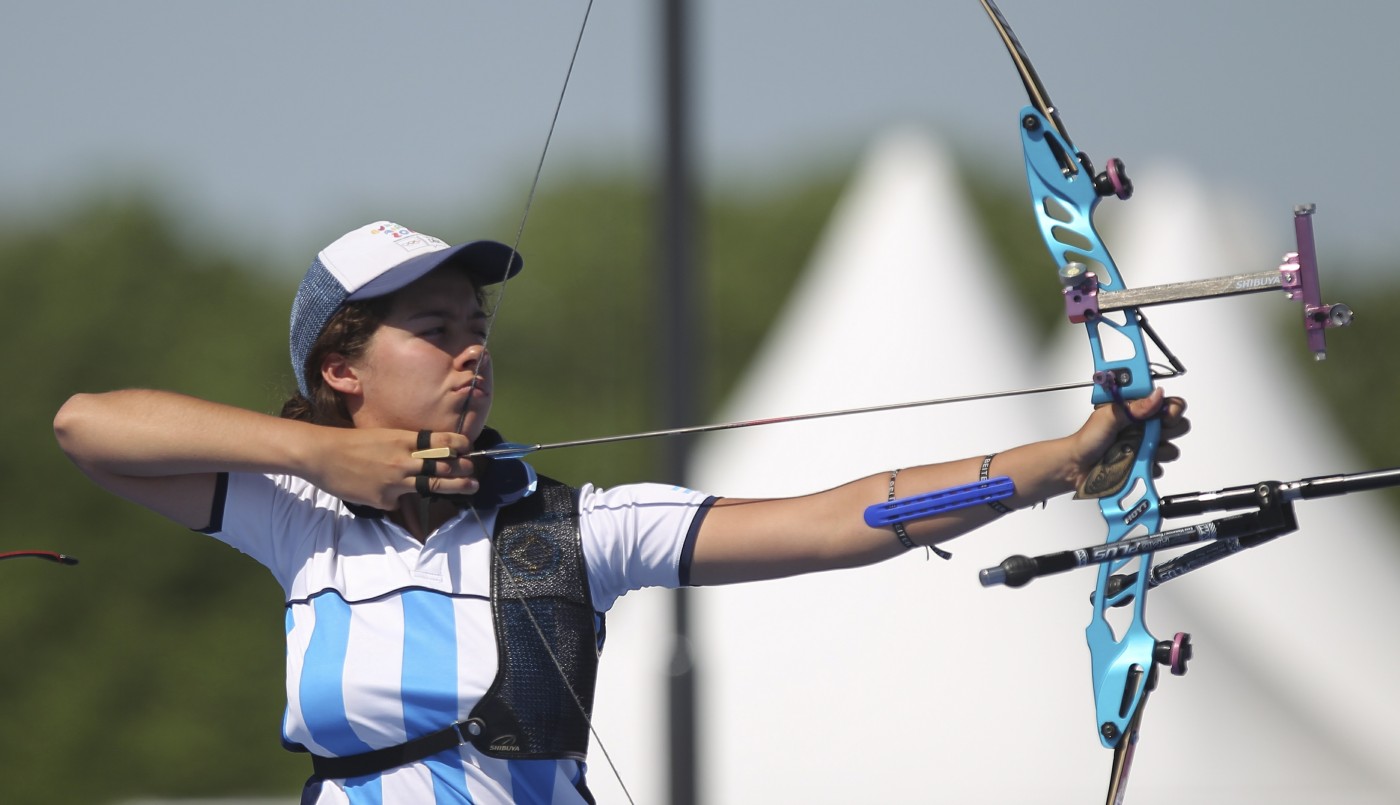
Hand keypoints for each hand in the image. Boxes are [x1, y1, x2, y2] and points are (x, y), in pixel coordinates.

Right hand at [303, 428, 478, 509]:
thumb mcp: (383, 436)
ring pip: (431, 485)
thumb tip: (427, 453)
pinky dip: (397, 499)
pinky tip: (385, 492)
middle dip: (464, 469)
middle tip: (475, 472)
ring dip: (454, 486)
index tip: (468, 447)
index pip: (441, 441)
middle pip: (443, 466)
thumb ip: (406, 445)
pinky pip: (399, 502)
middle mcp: (403, 460)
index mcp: (403, 439)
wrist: (322, 455)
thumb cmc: (351, 443)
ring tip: (471, 487)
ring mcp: (394, 482)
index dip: (459, 444)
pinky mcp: (383, 499)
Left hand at [1069, 388, 1189, 488]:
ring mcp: (1146, 447)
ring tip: (1136, 450)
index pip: (1169, 403)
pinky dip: (1149, 467)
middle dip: (1169, 431)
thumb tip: (1156, 395)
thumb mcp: (1108, 417)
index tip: (1163, 415)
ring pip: (1171, 449)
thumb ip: (1133, 407)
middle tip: (1149, 434)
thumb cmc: (1087, 439)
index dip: (1171, 408)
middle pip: (1177, 425)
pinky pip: (1159, 468)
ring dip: (1157, 451)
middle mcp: (1145, 427)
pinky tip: (1133, 463)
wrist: (1076, 466)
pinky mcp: (1144, 465)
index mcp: (1138, 409)